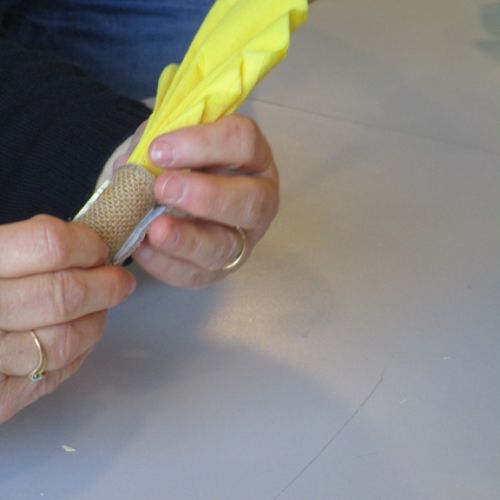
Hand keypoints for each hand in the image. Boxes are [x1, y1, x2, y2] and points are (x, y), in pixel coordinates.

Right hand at [0, 215, 135, 423]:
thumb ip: (20, 246)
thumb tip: (82, 244)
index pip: (49, 245)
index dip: (87, 245)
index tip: (100, 249)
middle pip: (64, 295)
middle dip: (106, 286)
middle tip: (120, 281)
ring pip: (65, 341)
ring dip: (95, 321)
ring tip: (99, 309)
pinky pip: (52, 376)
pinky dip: (77, 354)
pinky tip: (79, 337)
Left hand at [114, 115, 278, 287]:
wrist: (177, 193)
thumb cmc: (179, 161)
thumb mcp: (170, 141)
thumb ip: (156, 146)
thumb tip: (133, 167)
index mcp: (253, 156)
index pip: (243, 142)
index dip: (203, 144)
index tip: (158, 150)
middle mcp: (259, 199)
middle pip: (251, 201)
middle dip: (207, 196)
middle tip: (163, 188)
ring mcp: (243, 238)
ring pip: (227, 246)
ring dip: (189, 239)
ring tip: (154, 229)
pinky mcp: (219, 267)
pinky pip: (198, 274)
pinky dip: (168, 264)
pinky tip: (143, 248)